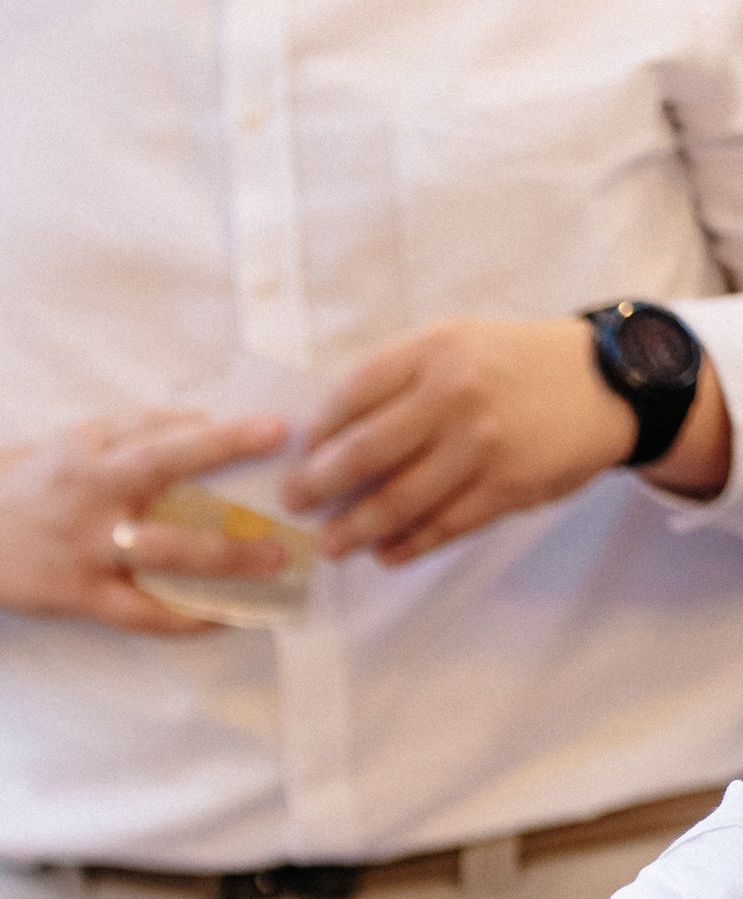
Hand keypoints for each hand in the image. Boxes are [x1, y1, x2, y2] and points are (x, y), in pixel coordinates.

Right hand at [0, 409, 293, 626]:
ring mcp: (84, 551)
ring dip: (227, 560)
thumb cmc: (33, 481)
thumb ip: (139, 433)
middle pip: (169, 485)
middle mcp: (89, 496)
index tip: (276, 427)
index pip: (165, 435)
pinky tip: (231, 615)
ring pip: (165, 554)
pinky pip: (145, 614)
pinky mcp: (78, 597)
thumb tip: (214, 427)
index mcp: (90, 450)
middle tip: (291, 496)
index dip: (224, 434)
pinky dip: (191, 616)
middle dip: (232, 486)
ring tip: (278, 560)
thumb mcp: (76, 442)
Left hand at [280, 315, 713, 567]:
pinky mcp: (505, 488)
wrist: (605, 383)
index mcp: (435, 350)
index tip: (299, 453)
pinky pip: (443, 526)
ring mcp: (480, 445)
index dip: (319, 430)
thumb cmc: (515, 365)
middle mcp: (455, 395)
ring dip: (355, 529)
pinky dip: (408, 545)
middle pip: (364, 452)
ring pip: (398, 500)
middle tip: (294, 504)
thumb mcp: (458, 343)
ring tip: (331, 544)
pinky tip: (386, 554)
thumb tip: (331, 433)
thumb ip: (401, 378)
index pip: (354, 393)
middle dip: (318, 485)